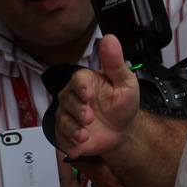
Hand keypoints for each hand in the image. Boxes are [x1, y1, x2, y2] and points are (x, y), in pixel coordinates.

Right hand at [54, 34, 139, 158]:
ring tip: (84, 136)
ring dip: (73, 129)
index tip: (88, 94)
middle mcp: (74, 96)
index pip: (78, 80)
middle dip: (77, 111)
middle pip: (67, 101)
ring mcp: (68, 115)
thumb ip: (115, 62)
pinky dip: (68, 144)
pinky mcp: (66, 132)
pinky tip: (77, 148)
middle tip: (89, 118)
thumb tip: (110, 38)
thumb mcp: (125, 81)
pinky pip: (61, 138)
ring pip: (63, 120)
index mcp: (86, 81)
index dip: (82, 87)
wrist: (123, 129)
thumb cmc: (123, 103)